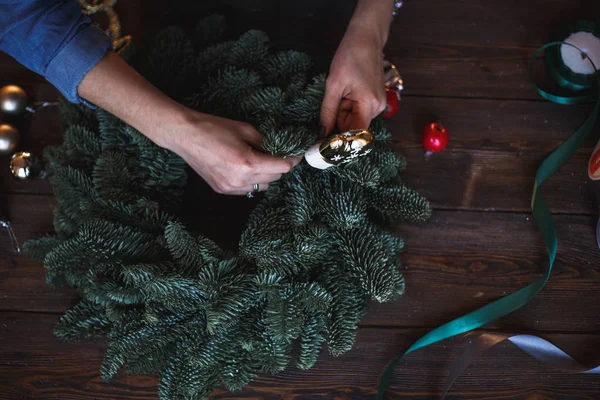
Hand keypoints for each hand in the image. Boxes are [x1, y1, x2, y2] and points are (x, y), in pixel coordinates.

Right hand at [166, 111, 300, 194]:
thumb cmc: (214, 128)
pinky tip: (245, 168)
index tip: (296, 153)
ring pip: (262, 187)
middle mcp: (240, 180)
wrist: (185, 135)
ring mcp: (230, 187)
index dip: (292, 159)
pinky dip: (252, 181)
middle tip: (278, 154)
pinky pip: (247, 190)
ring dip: (266, 175)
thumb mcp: (245, 129)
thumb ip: (265, 142)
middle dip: (279, 166)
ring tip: (259, 160)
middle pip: (274, 178)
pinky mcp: (222, 190)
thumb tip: (280, 149)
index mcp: (248, 163)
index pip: (282, 167)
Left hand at [320, 24, 386, 135]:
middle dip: (338, 122)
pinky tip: (346, 93)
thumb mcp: (333, 84)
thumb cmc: (350, 56)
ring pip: (354, 120)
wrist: (366, 39)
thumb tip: (322, 133)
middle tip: (331, 106)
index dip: (340, 142)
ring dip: (342, 113)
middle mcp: (378, 108)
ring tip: (341, 93)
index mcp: (369, 104)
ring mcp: (378, 104)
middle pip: (354, 128)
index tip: (325, 146)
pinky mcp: (375, 100)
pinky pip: (358, 112)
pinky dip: (348, 108)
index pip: (355, 135)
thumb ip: (328, 111)